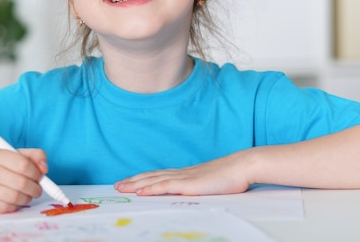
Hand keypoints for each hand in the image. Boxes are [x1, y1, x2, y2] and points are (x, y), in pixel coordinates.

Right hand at [0, 148, 47, 212]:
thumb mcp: (14, 155)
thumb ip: (34, 156)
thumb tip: (44, 168)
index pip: (23, 164)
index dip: (36, 173)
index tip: (40, 176)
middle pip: (21, 183)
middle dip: (35, 188)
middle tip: (37, 189)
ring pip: (14, 197)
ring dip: (27, 198)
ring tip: (27, 195)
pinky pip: (5, 208)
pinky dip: (15, 206)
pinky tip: (15, 201)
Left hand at [114, 150, 253, 195]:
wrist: (243, 166)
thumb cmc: (232, 176)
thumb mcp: (212, 183)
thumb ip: (201, 187)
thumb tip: (196, 193)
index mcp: (186, 174)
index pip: (159, 175)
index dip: (143, 179)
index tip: (130, 182)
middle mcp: (181, 173)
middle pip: (151, 176)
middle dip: (133, 181)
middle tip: (117, 186)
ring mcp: (184, 178)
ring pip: (153, 180)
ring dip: (136, 184)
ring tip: (121, 188)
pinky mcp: (188, 184)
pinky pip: (165, 186)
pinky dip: (150, 188)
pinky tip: (140, 191)